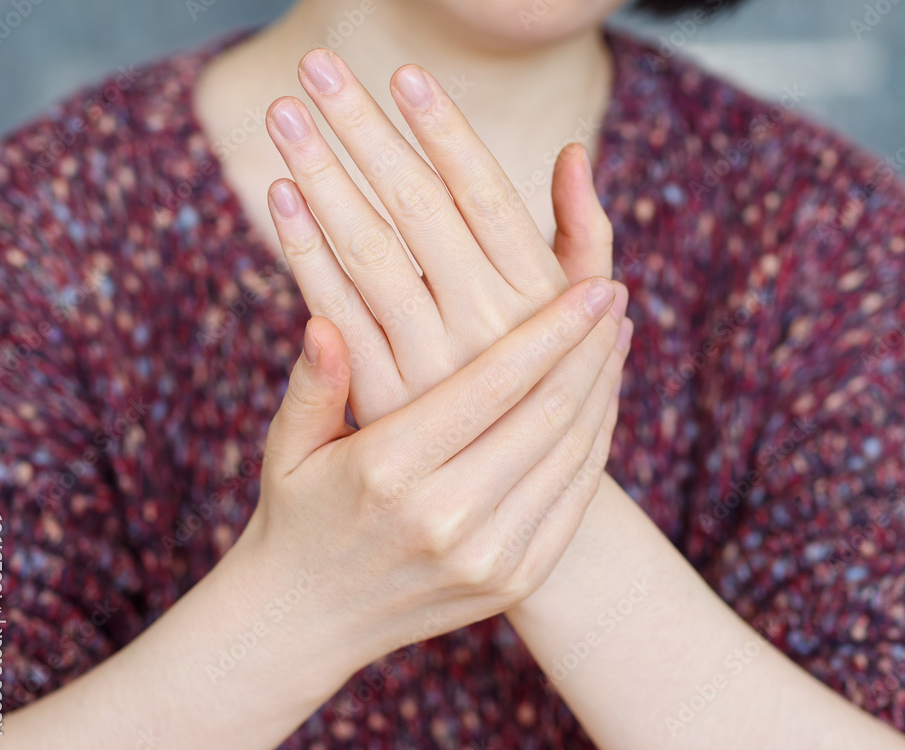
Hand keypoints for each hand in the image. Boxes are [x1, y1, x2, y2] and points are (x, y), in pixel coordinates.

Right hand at [243, 276, 628, 674]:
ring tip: (616, 338)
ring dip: (603, 389)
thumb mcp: (288, 446)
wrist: (309, 619)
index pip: (496, 383)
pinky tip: (602, 402)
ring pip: (571, 453)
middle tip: (616, 297)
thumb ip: (314, 382)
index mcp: (390, 469)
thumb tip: (324, 324)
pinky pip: (574, 499)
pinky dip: (596, 444)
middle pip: (548, 412)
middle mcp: (446, 516)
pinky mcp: (512, 579)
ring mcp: (487, 556)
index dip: (554, 329)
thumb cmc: (298, 513)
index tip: (594, 285)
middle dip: (591, 347)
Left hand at [263, 48, 624, 426]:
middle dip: (364, 129)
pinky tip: (277, 196)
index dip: (445, 130)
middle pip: (417, 207)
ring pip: (368, 252)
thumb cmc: (548, 387)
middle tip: (320, 63)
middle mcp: (484, 327)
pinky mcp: (380, 397)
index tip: (404, 74)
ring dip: (322, 174)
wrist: (503, 502)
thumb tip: (572, 153)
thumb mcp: (580, 316)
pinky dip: (302, 251)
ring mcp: (427, 364)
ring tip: (284, 112)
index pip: (486, 195)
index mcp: (538, 299)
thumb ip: (583, 237)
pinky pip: (336, 312)